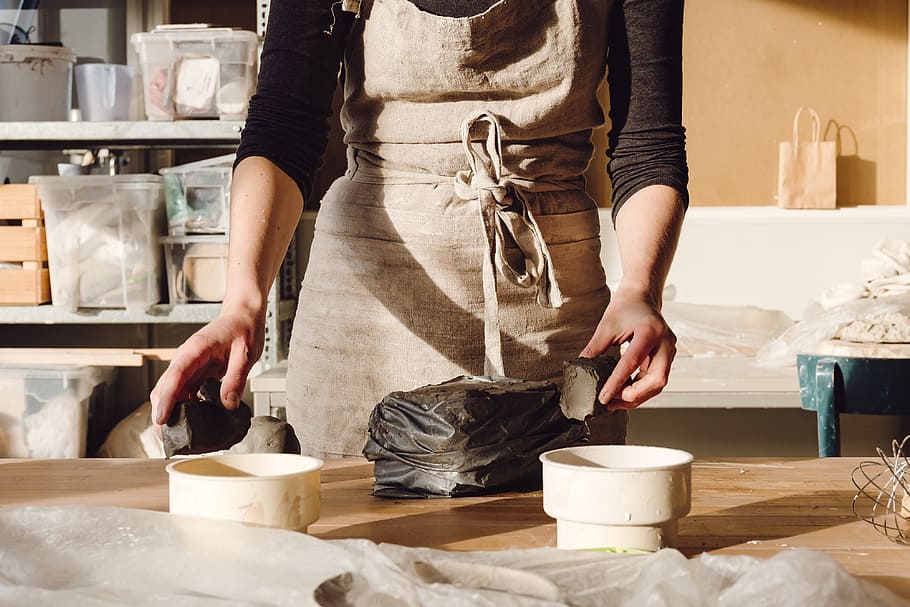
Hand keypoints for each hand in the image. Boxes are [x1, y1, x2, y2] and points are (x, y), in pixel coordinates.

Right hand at [150, 306, 264, 426]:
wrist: (242, 316)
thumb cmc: (243, 329)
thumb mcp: (246, 353)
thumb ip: (236, 378)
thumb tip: (228, 404)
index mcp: (195, 349)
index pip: (175, 376)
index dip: (166, 399)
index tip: (160, 419)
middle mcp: (185, 358)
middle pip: (164, 388)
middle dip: (161, 413)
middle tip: (168, 439)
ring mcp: (187, 366)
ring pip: (169, 392)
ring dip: (169, 413)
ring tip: (176, 436)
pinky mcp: (193, 372)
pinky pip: (181, 393)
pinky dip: (181, 408)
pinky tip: (189, 423)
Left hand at [580, 288, 676, 410]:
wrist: (641, 296)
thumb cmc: (626, 307)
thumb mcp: (607, 326)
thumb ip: (595, 348)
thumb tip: (582, 369)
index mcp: (649, 332)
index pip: (633, 362)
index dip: (617, 382)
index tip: (604, 396)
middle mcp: (665, 343)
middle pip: (657, 380)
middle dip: (634, 395)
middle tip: (612, 401)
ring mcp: (668, 351)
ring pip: (658, 384)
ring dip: (637, 396)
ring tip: (614, 401)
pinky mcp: (666, 357)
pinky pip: (655, 379)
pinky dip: (640, 389)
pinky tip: (624, 393)